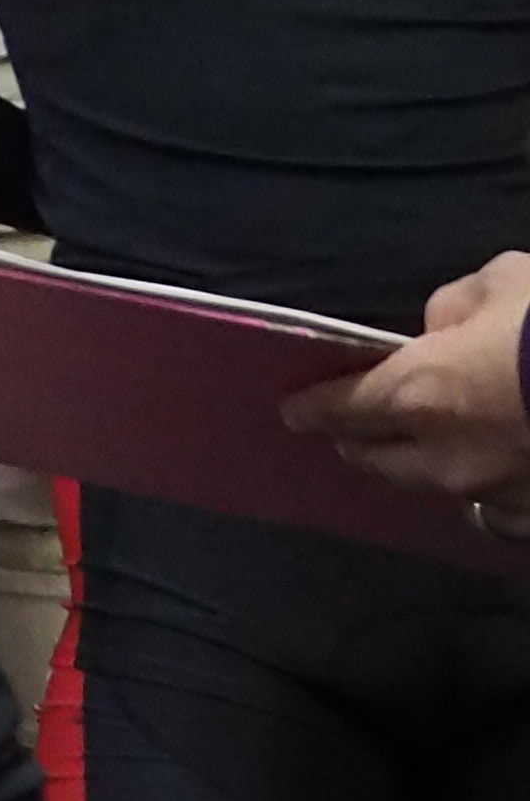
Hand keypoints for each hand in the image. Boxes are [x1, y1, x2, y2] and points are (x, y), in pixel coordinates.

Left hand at [283, 250, 529, 506]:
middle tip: (354, 427)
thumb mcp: (506, 284)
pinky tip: (496, 482)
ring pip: (439, 492)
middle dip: (361, 441)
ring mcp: (501, 499)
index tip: (294, 410)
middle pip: (378, 461)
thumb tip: (441, 331)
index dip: (314, 407)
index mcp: (421, 394)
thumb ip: (457, 307)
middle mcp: (450, 459)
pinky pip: (501, 516)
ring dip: (424, 471)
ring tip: (424, 453)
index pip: (340, 408)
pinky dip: (491, 499)